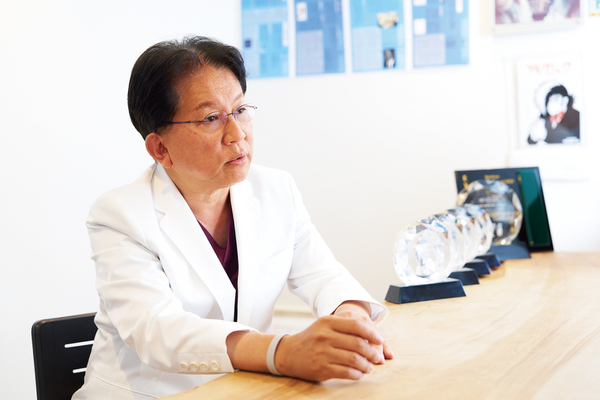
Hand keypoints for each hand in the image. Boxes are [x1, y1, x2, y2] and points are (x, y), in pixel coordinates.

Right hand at [274, 302, 391, 381]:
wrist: (289, 353)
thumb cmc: (312, 338)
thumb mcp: (324, 325)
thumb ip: (344, 327)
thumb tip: (371, 337)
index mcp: (327, 322)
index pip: (356, 325)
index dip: (371, 333)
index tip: (380, 340)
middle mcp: (325, 336)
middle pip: (358, 343)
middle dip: (372, 352)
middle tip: (378, 357)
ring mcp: (322, 352)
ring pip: (354, 359)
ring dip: (367, 365)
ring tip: (370, 367)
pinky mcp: (321, 368)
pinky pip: (346, 372)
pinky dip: (357, 374)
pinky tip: (359, 374)